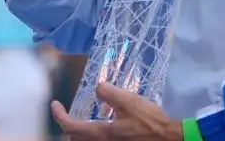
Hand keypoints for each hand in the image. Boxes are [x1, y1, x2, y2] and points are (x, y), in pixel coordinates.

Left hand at [51, 83, 183, 140]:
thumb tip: (97, 88)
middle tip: (68, 112)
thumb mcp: (129, 101)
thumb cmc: (149, 121)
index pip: (70, 126)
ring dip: (81, 132)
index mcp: (101, 133)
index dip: (58, 115)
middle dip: (69, 126)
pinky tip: (104, 124)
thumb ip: (109, 93)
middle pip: (76, 138)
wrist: (170, 139)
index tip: (54, 103)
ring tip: (84, 119)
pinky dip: (93, 135)